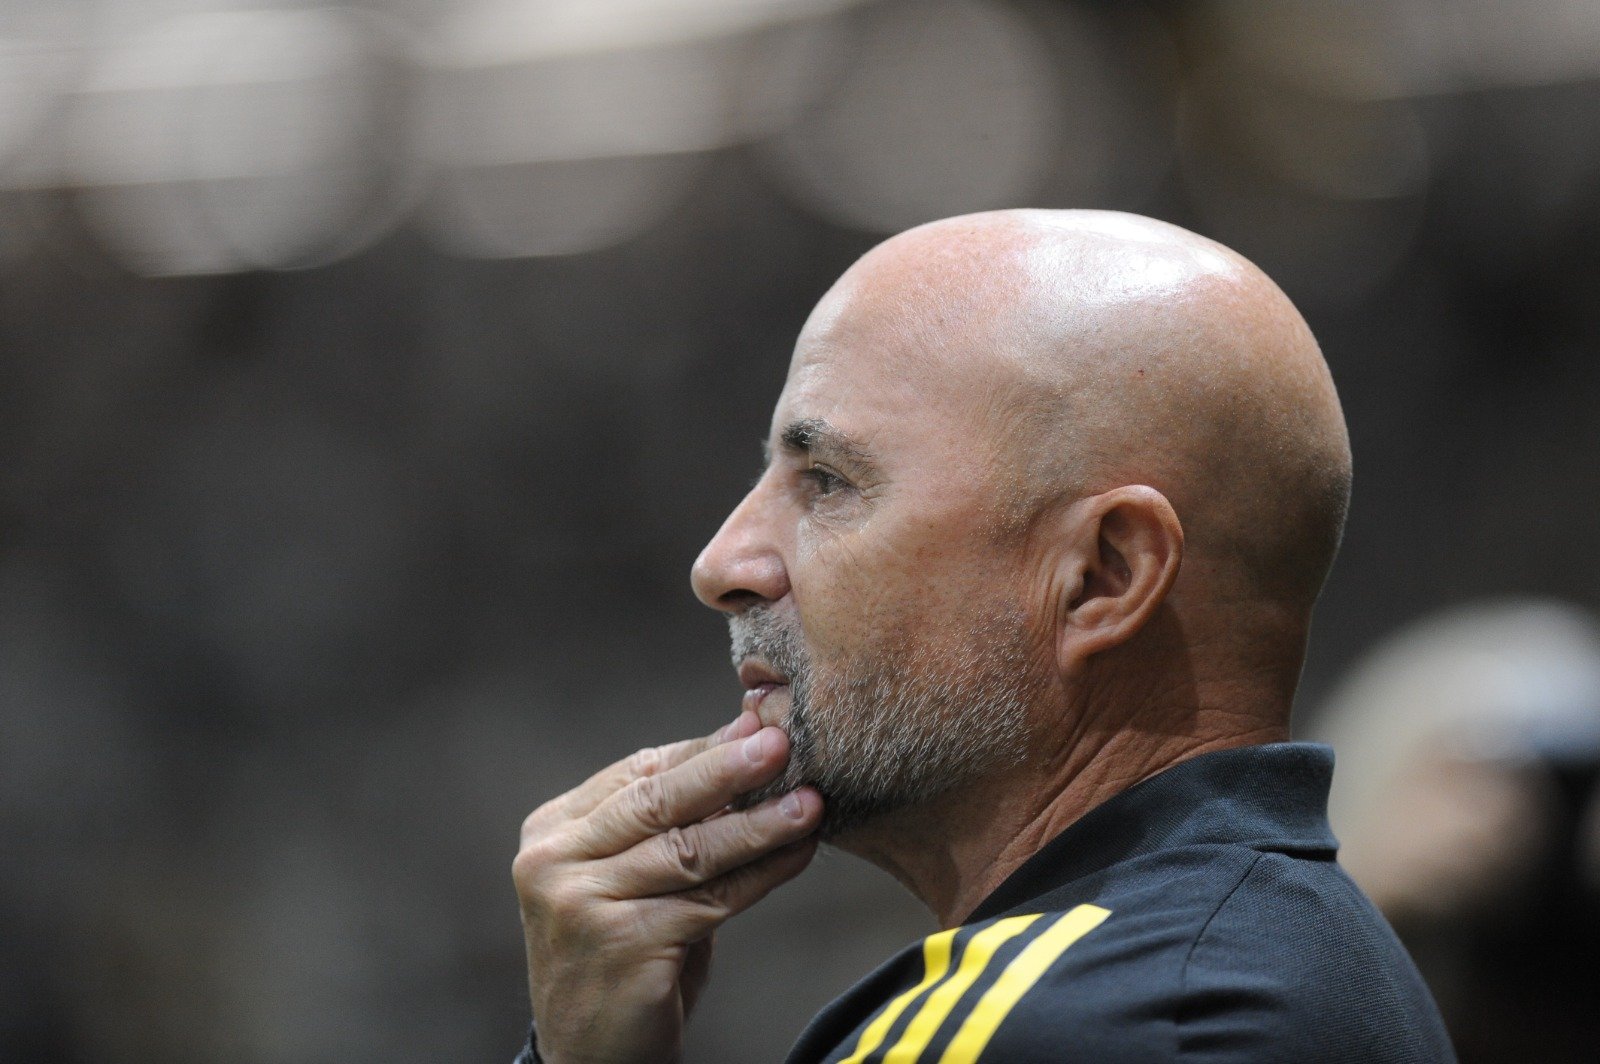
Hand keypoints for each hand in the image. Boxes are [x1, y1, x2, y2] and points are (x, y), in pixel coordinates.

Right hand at [513, 711, 822, 1063]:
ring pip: (689, 851)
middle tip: (783, 743)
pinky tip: (798, 855)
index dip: (703, 749)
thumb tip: (749, 737)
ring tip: (809, 802)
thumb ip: (675, 819)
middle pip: (657, 802)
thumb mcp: (634, 875)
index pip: (637, 774)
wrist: (594, 1054)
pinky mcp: (621, 946)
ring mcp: (581, 905)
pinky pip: (709, 900)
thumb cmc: (626, 951)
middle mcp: (553, 862)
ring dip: (759, 824)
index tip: (760, 727)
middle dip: (727, 769)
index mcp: (551, 830)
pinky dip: (761, 874)